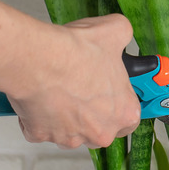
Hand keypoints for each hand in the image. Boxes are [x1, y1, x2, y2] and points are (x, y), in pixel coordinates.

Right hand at [6, 14, 140, 148]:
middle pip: (100, 127)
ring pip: (70, 130)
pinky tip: (41, 94)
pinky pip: (41, 127)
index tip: (111, 92)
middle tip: (81, 85)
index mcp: (123, 113)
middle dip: (91, 110)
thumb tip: (121, 33)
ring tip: (59, 87)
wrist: (38, 60)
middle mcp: (99, 132)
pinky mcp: (40, 135)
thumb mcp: (115, 32)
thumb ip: (123, 35)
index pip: (130, 118)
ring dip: (66, 114)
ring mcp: (69, 138)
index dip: (120, 103)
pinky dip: (39, 114)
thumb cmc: (75, 53)